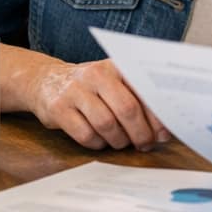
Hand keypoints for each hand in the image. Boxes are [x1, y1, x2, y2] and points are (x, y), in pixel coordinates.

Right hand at [23, 56, 169, 150]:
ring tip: (123, 143)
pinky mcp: (58, 109)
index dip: (156, 116)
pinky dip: (98, 143)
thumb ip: (137, 97)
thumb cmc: (91, 86)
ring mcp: (76, 91)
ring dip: (119, 140)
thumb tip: (163, 128)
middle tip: (146, 144)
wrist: (46, 81)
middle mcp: (97, 75)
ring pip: (106, 123)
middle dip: (140, 132)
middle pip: (127, 108)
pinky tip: (102, 142)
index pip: (143, 91)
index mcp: (116, 66)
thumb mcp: (113, 81)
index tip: (165, 133)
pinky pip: (85, 134)